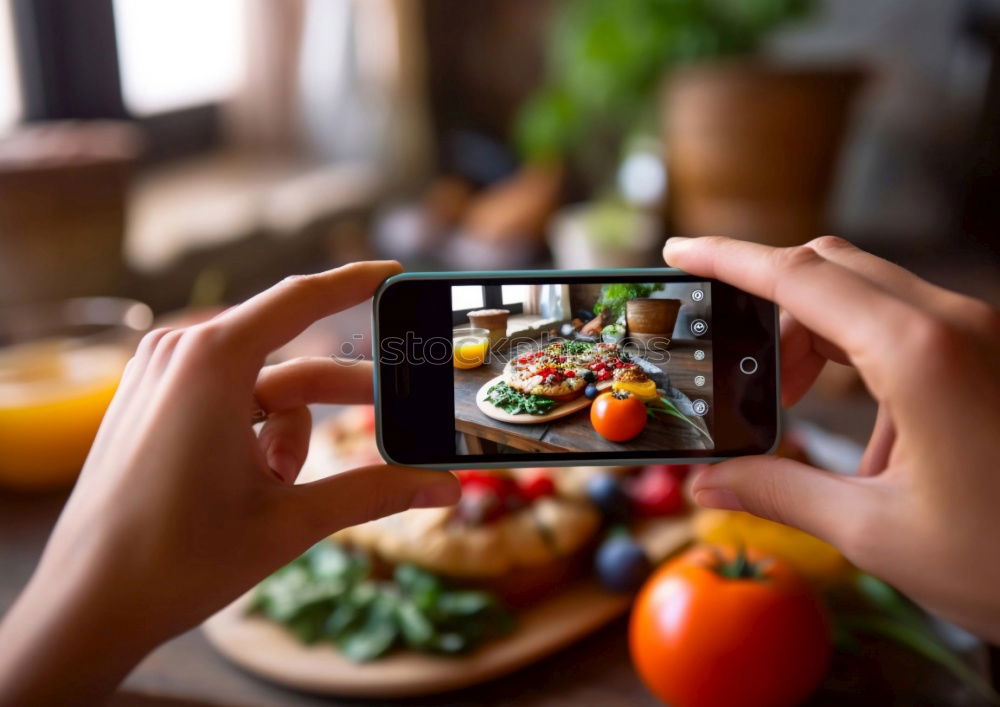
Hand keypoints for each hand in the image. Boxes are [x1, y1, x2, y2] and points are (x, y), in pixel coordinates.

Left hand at [0, 262, 459, 705]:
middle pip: (291, 361)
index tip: (396, 273)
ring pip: (261, 390)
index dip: (356, 283)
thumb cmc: (178, 559)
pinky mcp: (152, 402)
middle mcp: (181, 354)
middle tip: (394, 420)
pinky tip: (247, 488)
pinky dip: (254, 439)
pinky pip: (228, 402)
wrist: (86, 606)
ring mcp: (161, 377)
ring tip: (278, 492)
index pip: (302, 299)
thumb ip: (375, 492)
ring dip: (287, 439)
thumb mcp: (291, 520)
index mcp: (212, 361)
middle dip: (341, 399)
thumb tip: (447, 488)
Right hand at [664, 236, 999, 641]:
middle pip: (831, 272)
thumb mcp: (878, 532)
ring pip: (869, 298)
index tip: (680, 250)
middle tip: (739, 370)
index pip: (798, 276)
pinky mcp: (992, 354)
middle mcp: (954, 324)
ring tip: (795, 411)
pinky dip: (863, 361)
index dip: (728, 258)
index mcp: (919, 354)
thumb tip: (707, 484)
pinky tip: (871, 441)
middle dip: (770, 309)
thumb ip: (781, 493)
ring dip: (817, 340)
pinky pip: (908, 329)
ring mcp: (981, 334)